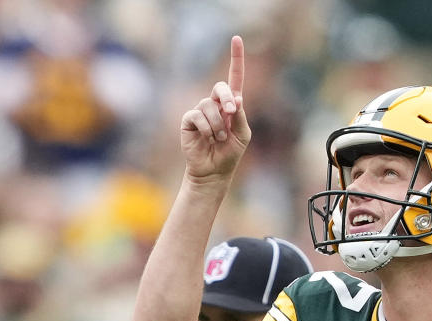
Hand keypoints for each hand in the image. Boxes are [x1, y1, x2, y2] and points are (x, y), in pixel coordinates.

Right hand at [180, 36, 251, 182]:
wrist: (213, 171)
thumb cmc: (230, 153)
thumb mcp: (243, 134)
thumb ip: (241, 116)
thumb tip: (237, 97)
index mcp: (231, 105)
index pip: (235, 78)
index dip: (236, 58)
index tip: (236, 38)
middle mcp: (215, 104)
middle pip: (220, 87)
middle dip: (226, 98)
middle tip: (231, 113)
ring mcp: (200, 111)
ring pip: (209, 106)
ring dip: (218, 124)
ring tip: (219, 139)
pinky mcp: (189, 120)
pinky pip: (197, 115)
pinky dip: (207, 128)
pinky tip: (208, 138)